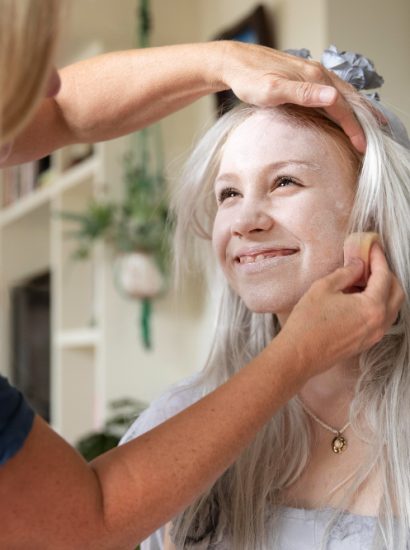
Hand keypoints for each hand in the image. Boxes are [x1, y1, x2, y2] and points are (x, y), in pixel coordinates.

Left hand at [215, 41, 365, 152]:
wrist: (235, 62)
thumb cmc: (249, 79)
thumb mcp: (273, 90)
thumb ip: (303, 93)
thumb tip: (333, 96)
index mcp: (314, 78)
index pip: (342, 107)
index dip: (354, 128)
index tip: (362, 146)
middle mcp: (318, 74)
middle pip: (348, 99)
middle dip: (362, 120)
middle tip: (372, 140)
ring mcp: (312, 74)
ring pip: (342, 94)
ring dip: (355, 110)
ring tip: (367, 125)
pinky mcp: (305, 76)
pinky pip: (331, 91)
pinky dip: (342, 102)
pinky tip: (341, 109)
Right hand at [279, 243, 403, 376]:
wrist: (299, 355)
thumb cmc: (308, 322)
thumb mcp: (324, 288)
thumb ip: (346, 273)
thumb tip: (358, 264)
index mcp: (372, 307)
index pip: (384, 276)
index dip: (378, 258)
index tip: (372, 247)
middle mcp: (379, 322)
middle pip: (396, 292)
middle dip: (386, 274)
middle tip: (370, 262)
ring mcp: (375, 335)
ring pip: (392, 307)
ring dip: (383, 290)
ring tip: (363, 279)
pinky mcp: (366, 342)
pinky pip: (381, 319)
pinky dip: (377, 304)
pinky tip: (358, 298)